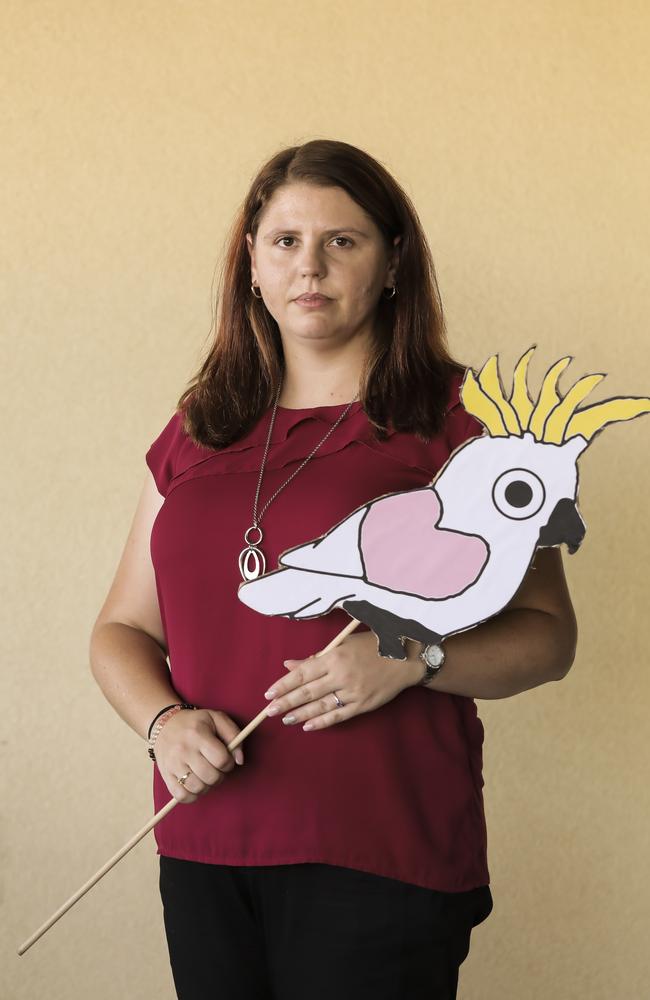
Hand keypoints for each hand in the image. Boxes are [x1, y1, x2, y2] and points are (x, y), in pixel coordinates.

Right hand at [153, 708, 244, 803]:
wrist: (164, 725)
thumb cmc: (195, 723)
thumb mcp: (216, 718)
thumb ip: (234, 734)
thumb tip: (240, 760)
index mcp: (198, 734)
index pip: (221, 759)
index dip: (229, 763)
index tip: (225, 759)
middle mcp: (184, 750)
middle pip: (211, 776)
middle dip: (219, 776)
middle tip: (216, 768)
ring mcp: (173, 764)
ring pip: (198, 788)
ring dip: (207, 786)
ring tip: (205, 775)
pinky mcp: (166, 775)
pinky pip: (182, 796)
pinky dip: (192, 795)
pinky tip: (195, 784)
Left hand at [263, 631, 418, 731]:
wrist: (406, 658)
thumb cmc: (373, 645)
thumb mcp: (344, 644)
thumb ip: (317, 657)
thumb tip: (290, 665)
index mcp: (335, 656)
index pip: (303, 673)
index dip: (284, 684)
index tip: (269, 693)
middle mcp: (342, 675)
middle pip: (308, 692)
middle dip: (286, 702)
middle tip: (269, 711)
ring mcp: (353, 692)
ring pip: (321, 706)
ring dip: (300, 714)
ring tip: (285, 718)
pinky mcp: (363, 705)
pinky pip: (338, 716)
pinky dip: (322, 722)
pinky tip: (307, 726)